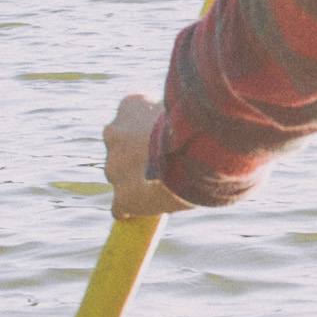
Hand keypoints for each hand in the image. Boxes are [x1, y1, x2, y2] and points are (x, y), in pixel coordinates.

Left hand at [101, 90, 186, 219]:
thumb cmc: (201, 127)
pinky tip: (148, 210)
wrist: (196, 154)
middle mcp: (114, 133)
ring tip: (162, 187)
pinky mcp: (121, 196)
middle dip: (136, 156)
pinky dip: (132, 209)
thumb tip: (192, 126)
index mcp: (130, 106)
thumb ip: (178, 116)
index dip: (149, 132)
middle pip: (121, 147)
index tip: (166, 141)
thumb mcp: (189, 110)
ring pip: (120, 176)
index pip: (132, 117)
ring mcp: (114, 166)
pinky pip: (121, 207)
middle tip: (165, 164)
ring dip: (135, 181)